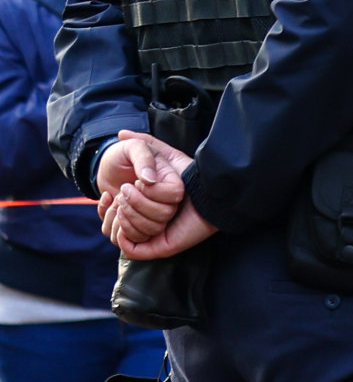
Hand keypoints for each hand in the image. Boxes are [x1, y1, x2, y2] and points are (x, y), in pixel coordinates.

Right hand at [93, 132, 212, 262]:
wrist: (210, 189)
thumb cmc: (188, 172)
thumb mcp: (163, 155)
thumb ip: (145, 143)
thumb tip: (121, 134)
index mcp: (148, 206)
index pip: (119, 213)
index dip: (113, 201)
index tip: (116, 188)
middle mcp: (150, 221)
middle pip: (119, 222)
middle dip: (120, 204)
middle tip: (124, 189)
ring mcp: (153, 235)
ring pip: (123, 233)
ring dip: (121, 215)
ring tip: (126, 199)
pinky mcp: (158, 246)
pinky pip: (130, 248)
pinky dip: (123, 233)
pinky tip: (124, 213)